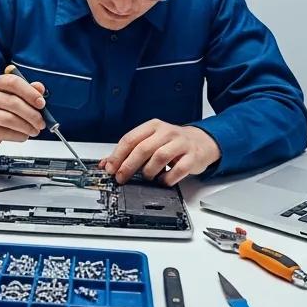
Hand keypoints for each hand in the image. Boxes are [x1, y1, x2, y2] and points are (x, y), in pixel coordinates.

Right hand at [0, 74, 47, 149]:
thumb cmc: (1, 109)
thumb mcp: (15, 96)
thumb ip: (29, 90)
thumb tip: (40, 88)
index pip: (13, 82)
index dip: (30, 93)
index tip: (41, 103)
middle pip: (13, 102)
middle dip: (32, 114)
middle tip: (41, 123)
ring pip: (9, 119)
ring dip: (27, 127)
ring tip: (35, 130)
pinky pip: (5, 133)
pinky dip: (19, 136)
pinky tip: (23, 135)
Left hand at [101, 119, 220, 185]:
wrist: (201, 142)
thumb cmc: (172, 143)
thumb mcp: (150, 141)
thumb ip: (129, 152)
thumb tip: (105, 164)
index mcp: (153, 126)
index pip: (130, 139)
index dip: (117, 155)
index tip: (110, 168)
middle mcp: (167, 132)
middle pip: (143, 148)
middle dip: (128, 165)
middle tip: (121, 178)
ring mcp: (181, 144)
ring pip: (159, 157)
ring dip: (148, 171)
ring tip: (146, 177)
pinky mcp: (193, 157)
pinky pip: (178, 169)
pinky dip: (167, 178)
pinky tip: (163, 180)